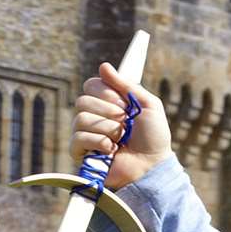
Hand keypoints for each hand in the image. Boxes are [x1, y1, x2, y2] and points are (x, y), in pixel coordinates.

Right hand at [71, 61, 172, 189]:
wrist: (152, 165)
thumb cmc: (153, 137)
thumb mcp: (148, 104)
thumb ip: (126, 85)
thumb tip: (103, 66)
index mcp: (107, 103)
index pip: (91, 85)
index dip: (107, 93)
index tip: (125, 104)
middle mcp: (93, 116)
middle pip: (83, 100)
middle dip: (109, 111)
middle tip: (125, 123)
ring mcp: (86, 134)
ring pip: (81, 118)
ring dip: (107, 129)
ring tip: (120, 139)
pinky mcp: (81, 153)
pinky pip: (77, 138)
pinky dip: (98, 142)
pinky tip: (111, 150)